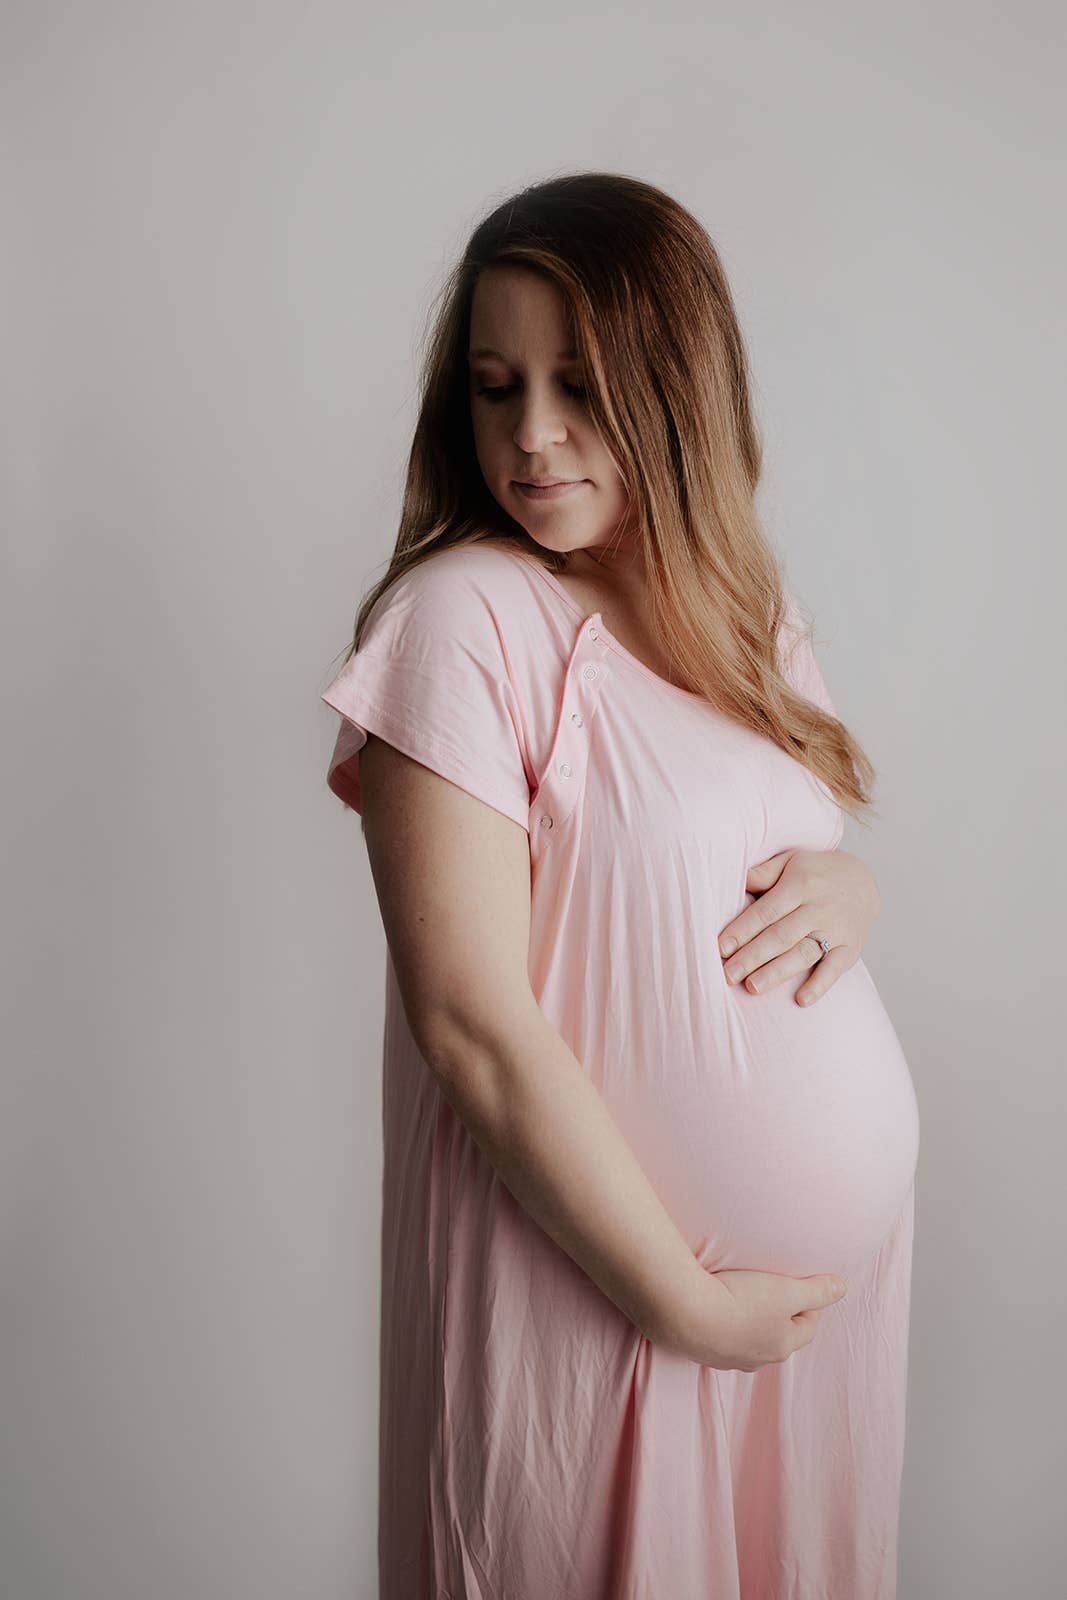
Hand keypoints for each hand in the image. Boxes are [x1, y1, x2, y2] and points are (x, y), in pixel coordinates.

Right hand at [658, 1263, 848, 1371]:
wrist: (686, 1313)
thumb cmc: (741, 1300)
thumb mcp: (787, 1291)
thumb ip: (818, 1290)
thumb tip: (842, 1287)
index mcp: (782, 1346)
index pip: (807, 1326)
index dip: (810, 1303)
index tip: (802, 1283)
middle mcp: (757, 1359)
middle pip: (779, 1336)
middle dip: (781, 1315)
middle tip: (774, 1289)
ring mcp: (727, 1358)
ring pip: (749, 1340)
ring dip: (751, 1321)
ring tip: (743, 1297)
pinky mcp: (701, 1350)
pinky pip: (721, 1338)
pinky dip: (724, 1324)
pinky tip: (714, 1307)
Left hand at [717, 848, 880, 1005]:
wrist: (864, 882)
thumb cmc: (815, 873)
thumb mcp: (792, 861)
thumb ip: (765, 872)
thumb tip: (736, 877)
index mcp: (801, 884)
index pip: (767, 911)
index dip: (742, 930)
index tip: (720, 948)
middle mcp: (819, 907)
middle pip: (781, 935)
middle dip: (752, 956)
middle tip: (728, 975)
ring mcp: (837, 930)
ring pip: (803, 953)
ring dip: (777, 972)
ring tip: (753, 987)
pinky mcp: (851, 948)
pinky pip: (835, 969)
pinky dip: (820, 985)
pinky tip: (801, 1000)